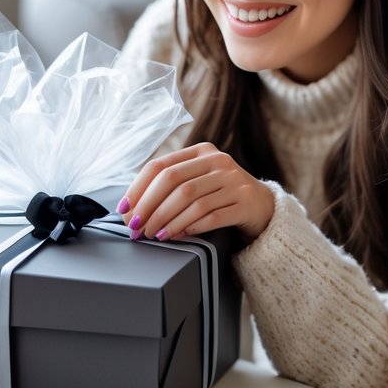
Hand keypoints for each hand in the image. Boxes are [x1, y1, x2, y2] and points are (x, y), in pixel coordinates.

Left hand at [119, 142, 274, 242]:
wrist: (263, 206)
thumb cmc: (221, 195)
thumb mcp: (199, 181)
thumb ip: (170, 187)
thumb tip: (131, 209)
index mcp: (201, 152)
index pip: (160, 166)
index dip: (138, 189)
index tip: (124, 210)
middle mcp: (218, 161)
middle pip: (173, 181)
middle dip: (149, 207)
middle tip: (137, 228)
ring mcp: (234, 180)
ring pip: (191, 199)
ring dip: (167, 220)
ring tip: (155, 235)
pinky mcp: (245, 202)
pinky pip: (212, 215)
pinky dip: (191, 226)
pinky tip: (180, 234)